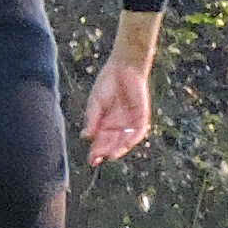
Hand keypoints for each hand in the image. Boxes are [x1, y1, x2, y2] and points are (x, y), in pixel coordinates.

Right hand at [82, 51, 154, 167]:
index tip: (91, 160)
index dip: (96, 152)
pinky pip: (138, 131)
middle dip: (105, 152)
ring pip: (125, 141)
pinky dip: (133, 138)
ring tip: (111, 155)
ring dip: (118, 149)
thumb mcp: (95, 103)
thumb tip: (86, 136)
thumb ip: (92, 119)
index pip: (101, 142)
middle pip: (112, 144)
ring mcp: (130, 122)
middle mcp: (118, 126)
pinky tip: (126, 144)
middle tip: (98, 158)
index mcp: (105, 123)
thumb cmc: (107, 83)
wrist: (123, 67)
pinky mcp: (142, 116)